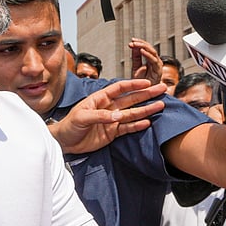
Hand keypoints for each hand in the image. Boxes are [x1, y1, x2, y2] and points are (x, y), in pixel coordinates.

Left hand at [48, 79, 166, 153]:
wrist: (65, 142)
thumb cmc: (69, 125)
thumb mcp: (81, 117)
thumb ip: (100, 115)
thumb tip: (117, 116)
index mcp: (100, 98)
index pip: (120, 88)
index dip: (133, 84)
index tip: (147, 83)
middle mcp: (109, 107)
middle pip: (131, 99)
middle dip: (146, 94)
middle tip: (161, 89)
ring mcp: (112, 120)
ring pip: (132, 113)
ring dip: (146, 109)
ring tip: (160, 105)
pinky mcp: (112, 133)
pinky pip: (128, 128)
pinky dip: (138, 125)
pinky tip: (148, 122)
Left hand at [128, 38, 162, 85]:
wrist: (145, 96)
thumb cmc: (142, 84)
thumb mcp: (136, 67)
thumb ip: (136, 57)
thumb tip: (133, 46)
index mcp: (151, 60)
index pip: (147, 48)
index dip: (140, 43)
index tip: (132, 40)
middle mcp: (156, 62)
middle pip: (150, 48)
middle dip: (141, 43)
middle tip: (133, 42)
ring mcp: (158, 66)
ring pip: (153, 52)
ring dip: (144, 47)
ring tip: (136, 45)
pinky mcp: (159, 71)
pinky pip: (154, 60)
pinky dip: (148, 55)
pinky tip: (142, 51)